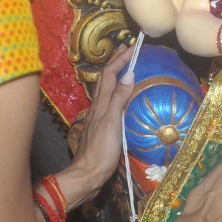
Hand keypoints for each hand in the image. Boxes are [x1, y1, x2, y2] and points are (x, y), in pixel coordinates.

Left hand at [57, 45, 134, 208]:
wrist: (87, 174)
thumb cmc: (101, 150)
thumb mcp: (112, 123)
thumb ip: (119, 99)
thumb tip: (129, 74)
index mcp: (101, 102)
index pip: (110, 73)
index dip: (121, 58)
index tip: (133, 47)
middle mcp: (97, 105)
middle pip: (106, 77)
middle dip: (116, 61)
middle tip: (129, 50)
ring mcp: (98, 115)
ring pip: (106, 88)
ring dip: (116, 74)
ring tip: (126, 67)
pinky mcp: (100, 125)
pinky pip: (108, 100)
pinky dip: (116, 90)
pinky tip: (122, 96)